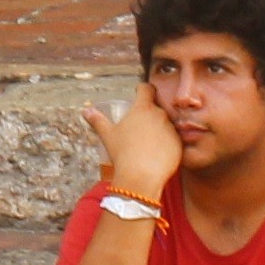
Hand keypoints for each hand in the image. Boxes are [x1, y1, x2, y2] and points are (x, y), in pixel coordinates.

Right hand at [76, 89, 183, 207]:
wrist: (141, 176)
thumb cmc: (122, 153)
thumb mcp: (107, 135)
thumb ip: (97, 120)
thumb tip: (85, 111)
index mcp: (143, 108)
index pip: (146, 88)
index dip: (142, 89)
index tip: (138, 94)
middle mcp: (160, 115)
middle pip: (156, 107)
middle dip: (149, 113)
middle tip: (139, 126)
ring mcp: (171, 130)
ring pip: (166, 124)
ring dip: (160, 129)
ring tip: (148, 144)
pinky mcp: (179, 145)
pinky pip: (173, 140)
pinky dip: (167, 144)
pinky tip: (157, 154)